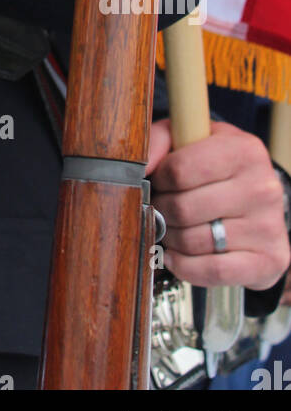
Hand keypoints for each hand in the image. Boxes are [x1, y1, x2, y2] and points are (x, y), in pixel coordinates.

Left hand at [147, 119, 290, 290]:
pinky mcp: (268, 261)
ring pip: (193, 241)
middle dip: (162, 211)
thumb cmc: (220, 169)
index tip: (158, 182)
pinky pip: (212, 270)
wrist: (259, 204)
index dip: (159, 179)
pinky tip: (178, 256)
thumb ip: (162, 140)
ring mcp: (267, 227)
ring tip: (173, 228)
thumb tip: (141, 163)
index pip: (179, 169)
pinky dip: (185, 266)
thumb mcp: (195, 140)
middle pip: (183, 208)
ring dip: (172, 238)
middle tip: (162, 208)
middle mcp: (262, 188)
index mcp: (244, 151)